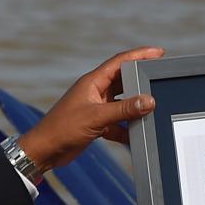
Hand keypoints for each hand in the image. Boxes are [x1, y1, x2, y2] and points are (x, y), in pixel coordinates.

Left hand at [18, 46, 162, 173]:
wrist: (45, 151)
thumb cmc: (63, 128)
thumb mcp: (97, 117)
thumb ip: (124, 109)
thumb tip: (148, 101)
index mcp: (93, 82)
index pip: (120, 62)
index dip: (140, 55)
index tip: (159, 53)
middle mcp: (95, 92)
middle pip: (124, 82)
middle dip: (141, 83)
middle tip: (159, 82)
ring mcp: (95, 108)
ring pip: (122, 104)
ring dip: (134, 109)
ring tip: (152, 111)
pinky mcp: (95, 124)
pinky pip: (116, 123)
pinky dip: (125, 129)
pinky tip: (134, 136)